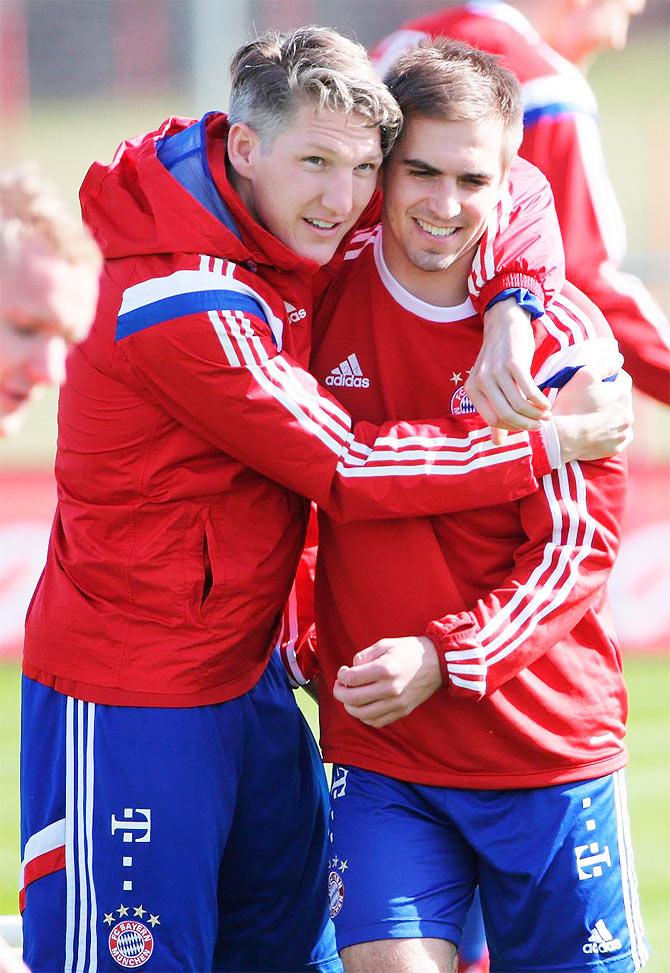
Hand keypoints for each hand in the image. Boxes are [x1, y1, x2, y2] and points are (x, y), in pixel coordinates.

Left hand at [333, 636, 441, 727]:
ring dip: (350, 707)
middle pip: (353, 699)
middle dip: (340, 693)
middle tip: (339, 686)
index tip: (342, 672)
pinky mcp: (403, 711)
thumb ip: (364, 656)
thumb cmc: (409, 650)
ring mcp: (397, 703)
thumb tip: (350, 669)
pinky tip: (363, 706)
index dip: (341, 676)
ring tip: (349, 697)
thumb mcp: (385, 644)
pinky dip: (364, 717)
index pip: (352, 679)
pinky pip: (377, 721)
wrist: (437, 662)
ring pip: (362, 714)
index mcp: (385, 669)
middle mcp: (390, 689)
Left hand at [466, 298, 550, 435]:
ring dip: (536, 414)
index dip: (511, 428)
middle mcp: (481, 381)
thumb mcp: (490, 384)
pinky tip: (546, 403)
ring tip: (546, 416)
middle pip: (505, 415)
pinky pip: (529, 390)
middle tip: (540, 427)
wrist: (504, 323)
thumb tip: (497, 443)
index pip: (493, 420)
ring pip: (518, 405)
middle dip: (525, 425)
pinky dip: (540, 401)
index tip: (525, 427)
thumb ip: (494, 412)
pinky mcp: (514, 362)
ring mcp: (497, 371)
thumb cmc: (499, 357)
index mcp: (472, 389)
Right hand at [553, 358, 633, 463]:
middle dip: (609, 398)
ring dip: (610, 415)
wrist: (562, 438)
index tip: (594, 383)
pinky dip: (608, 432)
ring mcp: (623, 432)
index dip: (608, 377)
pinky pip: (616, 436)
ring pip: (619, 418)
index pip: (622, 378)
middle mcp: (628, 414)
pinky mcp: (616, 447)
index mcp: (623, 394)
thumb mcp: (584, 375)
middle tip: (589, 400)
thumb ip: (605, 364)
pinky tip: (594, 430)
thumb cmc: (571, 405)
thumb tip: (619, 359)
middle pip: (621, 399)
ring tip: (589, 416)